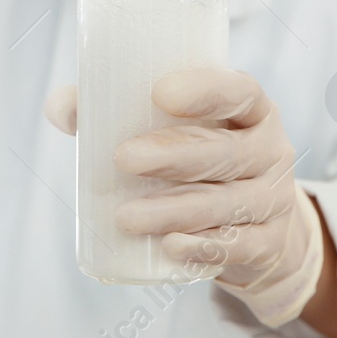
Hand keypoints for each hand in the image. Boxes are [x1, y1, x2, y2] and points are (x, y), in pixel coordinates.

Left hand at [43, 70, 323, 327]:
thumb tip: (63, 108)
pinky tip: (171, 246)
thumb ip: (120, 112)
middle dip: (174, 155)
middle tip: (123, 158)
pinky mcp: (267, 244)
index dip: (207, 90)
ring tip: (126, 216)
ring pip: (226, 204)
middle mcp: (271, 151)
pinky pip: (237, 246)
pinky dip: (203, 247)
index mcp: (253, 111)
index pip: (240, 92)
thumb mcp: (181, 132)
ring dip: (175, 209)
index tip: (161, 92)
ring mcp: (273, 200)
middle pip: (228, 151)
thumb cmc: (206, 163)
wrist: (263, 230)